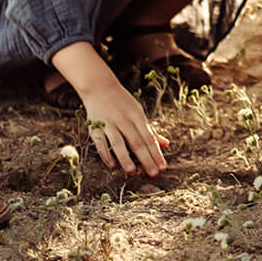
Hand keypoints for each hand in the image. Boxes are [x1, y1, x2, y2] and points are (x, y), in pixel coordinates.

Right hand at [51, 42, 165, 175]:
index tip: (163, 167)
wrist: (100, 87)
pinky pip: (100, 142)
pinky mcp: (95, 126)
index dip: (156, 154)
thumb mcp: (138, 113)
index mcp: (137, 116)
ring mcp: (109, 123)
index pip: (149, 138)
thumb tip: (166, 144)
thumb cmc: (122, 103)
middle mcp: (124, 120)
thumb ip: (151, 130)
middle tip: (153, 173)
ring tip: (132, 171)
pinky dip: (106, 153)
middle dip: (146, 159)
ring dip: (125, 158)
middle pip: (137, 142)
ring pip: (118, 143)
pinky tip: (111, 164)